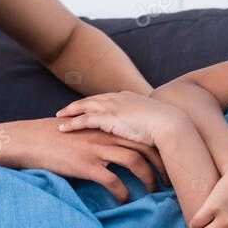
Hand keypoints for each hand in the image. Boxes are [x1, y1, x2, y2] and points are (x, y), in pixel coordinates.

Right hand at [9, 118, 168, 201]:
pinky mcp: (86, 165)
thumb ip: (101, 135)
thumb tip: (117, 148)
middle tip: (169, 180)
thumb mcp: (82, 130)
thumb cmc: (54, 137)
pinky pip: (113, 181)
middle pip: (145, 147)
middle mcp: (106, 134)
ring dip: (148, 179)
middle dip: (161, 164)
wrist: (30, 140)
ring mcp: (97, 149)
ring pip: (134, 162)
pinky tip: (126, 201)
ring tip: (153, 193)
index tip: (168, 163)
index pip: (142, 134)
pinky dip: (123, 193)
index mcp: (107, 126)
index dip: (159, 149)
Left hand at [55, 91, 187, 147]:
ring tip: (59, 117)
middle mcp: (117, 98)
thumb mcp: (153, 121)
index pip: (105, 98)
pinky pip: (84, 120)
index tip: (84, 107)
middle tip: (64, 110)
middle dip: (77, 105)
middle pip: (91, 100)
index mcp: (128, 97)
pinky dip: (72, 124)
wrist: (168, 124)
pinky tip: (62, 128)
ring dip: (70, 112)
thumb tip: (146, 130)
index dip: (93, 103)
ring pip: (84, 107)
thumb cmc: (166, 125)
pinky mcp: (107, 118)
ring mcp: (111, 107)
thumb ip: (145, 122)